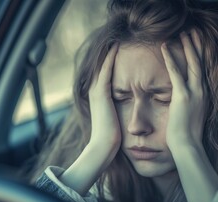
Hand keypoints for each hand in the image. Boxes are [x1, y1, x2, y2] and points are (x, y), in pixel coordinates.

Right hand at [88, 44, 120, 164]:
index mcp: (98, 96)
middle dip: (108, 53)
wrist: (103, 146)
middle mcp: (94, 91)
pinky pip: (106, 70)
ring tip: (118, 39)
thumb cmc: (111, 136)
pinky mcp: (101, 93)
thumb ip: (116, 110)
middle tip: (118, 40)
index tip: (121, 51)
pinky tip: (117, 47)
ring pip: (101, 65)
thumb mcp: (113, 119)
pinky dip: (110, 58)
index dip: (110, 61)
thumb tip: (123, 109)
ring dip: (109, 52)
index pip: (103, 73)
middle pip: (100, 66)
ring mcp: (96, 91)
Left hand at [161, 30, 217, 201]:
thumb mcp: (189, 117)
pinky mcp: (183, 96)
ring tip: (181, 33)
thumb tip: (181, 103)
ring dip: (186, 47)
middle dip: (196, 46)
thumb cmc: (186, 136)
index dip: (199, 56)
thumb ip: (187, 106)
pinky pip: (176, 71)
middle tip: (192, 32)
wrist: (187, 147)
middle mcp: (202, 92)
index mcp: (203, 96)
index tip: (195, 45)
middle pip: (200, 63)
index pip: (201, 72)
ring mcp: (194, 93)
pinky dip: (171, 57)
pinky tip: (165, 46)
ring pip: (191, 63)